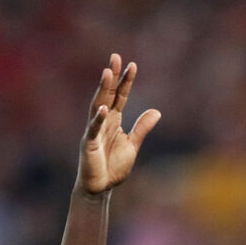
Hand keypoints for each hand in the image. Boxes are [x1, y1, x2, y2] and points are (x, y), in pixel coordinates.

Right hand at [78, 54, 160, 193]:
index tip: (133, 65)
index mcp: (113, 120)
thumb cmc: (113, 166)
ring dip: (102, 89)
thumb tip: (156, 111)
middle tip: (116, 57)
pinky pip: (93, 129)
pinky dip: (97, 119)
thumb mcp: (133, 144)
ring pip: (97, 105)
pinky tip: (102, 107)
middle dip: (112, 76)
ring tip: (107, 72)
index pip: (121, 96)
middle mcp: (102, 121)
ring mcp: (94, 131)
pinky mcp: (89, 144)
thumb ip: (142, 128)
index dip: (126, 81)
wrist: (101, 187)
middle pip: (108, 94)